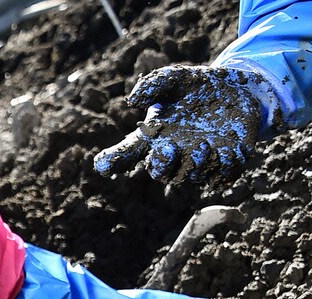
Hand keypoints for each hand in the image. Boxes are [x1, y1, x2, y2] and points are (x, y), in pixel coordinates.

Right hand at [94, 66, 268, 183]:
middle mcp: (173, 155)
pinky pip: (223, 176)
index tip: (102, 164)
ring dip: (197, 164)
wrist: (238, 90)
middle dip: (163, 164)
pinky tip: (230, 149)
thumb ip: (154, 84)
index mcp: (154, 137)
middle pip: (160, 173)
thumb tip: (134, 100)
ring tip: (206, 143)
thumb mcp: (175, 79)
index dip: (112, 161)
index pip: (126, 154)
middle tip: (169, 147)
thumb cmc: (198, 87)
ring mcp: (199, 163)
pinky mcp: (226, 164)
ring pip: (192, 177)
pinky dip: (226, 166)